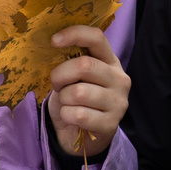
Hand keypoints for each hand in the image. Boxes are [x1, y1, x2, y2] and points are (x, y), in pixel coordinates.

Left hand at [46, 25, 129, 158]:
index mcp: (110, 61)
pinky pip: (78, 115)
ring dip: (63, 99)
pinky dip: (66, 116)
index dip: (74, 34)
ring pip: (79, 92)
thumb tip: (52, 42)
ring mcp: (118, 102)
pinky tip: (71, 118)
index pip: (96, 37)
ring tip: (67, 103)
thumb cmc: (74, 100)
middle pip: (84, 65)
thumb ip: (70, 60)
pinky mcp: (111, 124)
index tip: (53, 41)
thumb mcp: (73, 76)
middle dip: (60, 75)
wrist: (80, 135)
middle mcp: (119, 79)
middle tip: (56, 85)